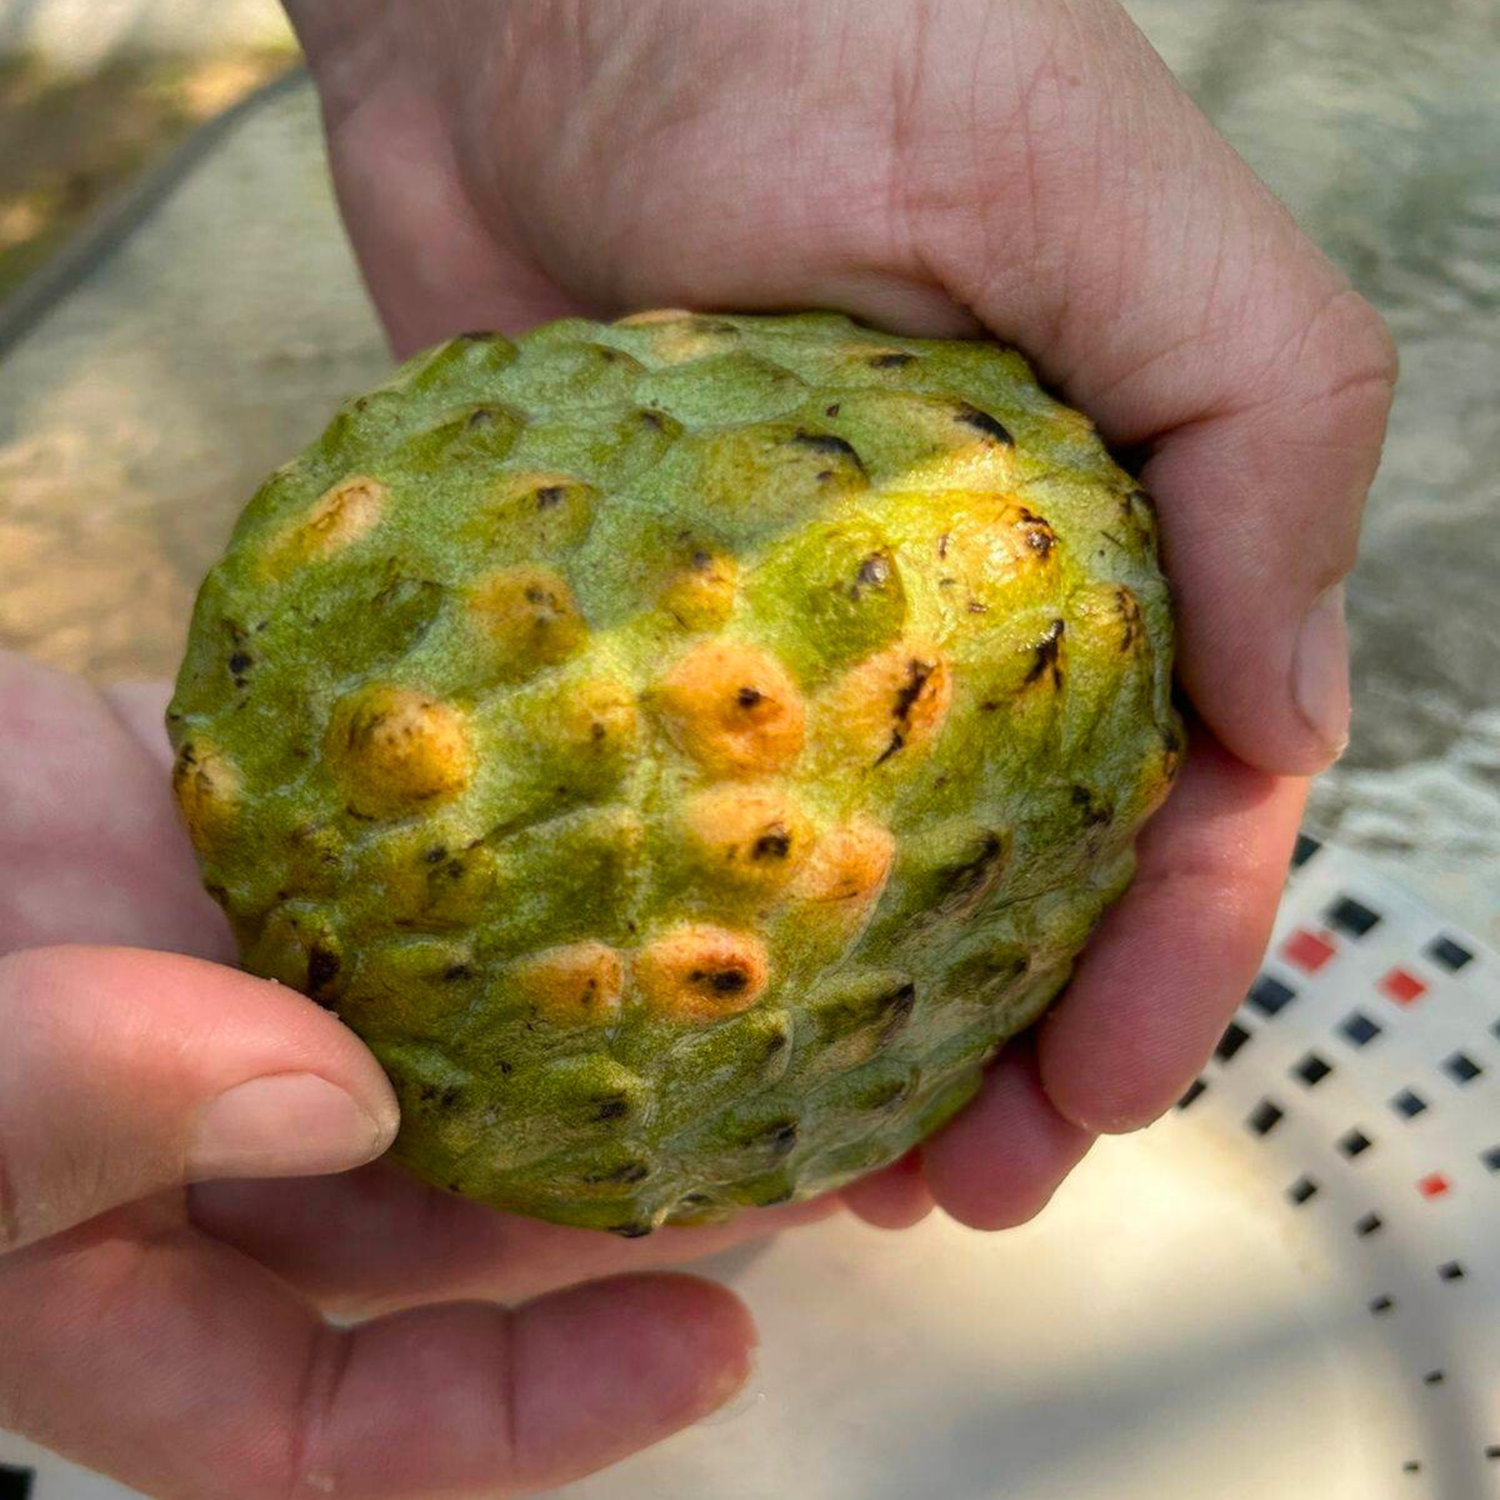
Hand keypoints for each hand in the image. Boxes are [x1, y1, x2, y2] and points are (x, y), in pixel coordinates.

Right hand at [0, 651, 830, 1498]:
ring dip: (637, 1046)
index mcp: (129, 1289)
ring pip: (485, 1060)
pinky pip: (446, 902)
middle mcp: (227, 1168)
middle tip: (849, 1162)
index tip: (724, 1347)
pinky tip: (667, 857)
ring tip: (819, 1024)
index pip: (352, 1419)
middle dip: (659, 1202)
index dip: (540, 1409)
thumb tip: (331, 1102)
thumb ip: (68, 1105)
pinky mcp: (294, 879)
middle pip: (478, 1225)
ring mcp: (269, 1011)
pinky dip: (549, 892)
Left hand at [285, 0, 1392, 1218]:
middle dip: (1014, 1047)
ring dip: (869, 1036)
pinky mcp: (643, 625)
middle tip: (959, 1193)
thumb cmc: (829, 28)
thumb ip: (1261, 439)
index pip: (1180, 788)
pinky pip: (692, 818)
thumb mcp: (1109, 202)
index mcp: (1104, 525)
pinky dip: (712, 938)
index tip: (1098, 1095)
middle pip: (1021, 874)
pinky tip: (690, 1034)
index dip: (1162, 960)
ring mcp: (793, 625)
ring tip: (835, 1173)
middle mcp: (960, 597)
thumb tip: (1288, 724)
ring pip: (865, 880)